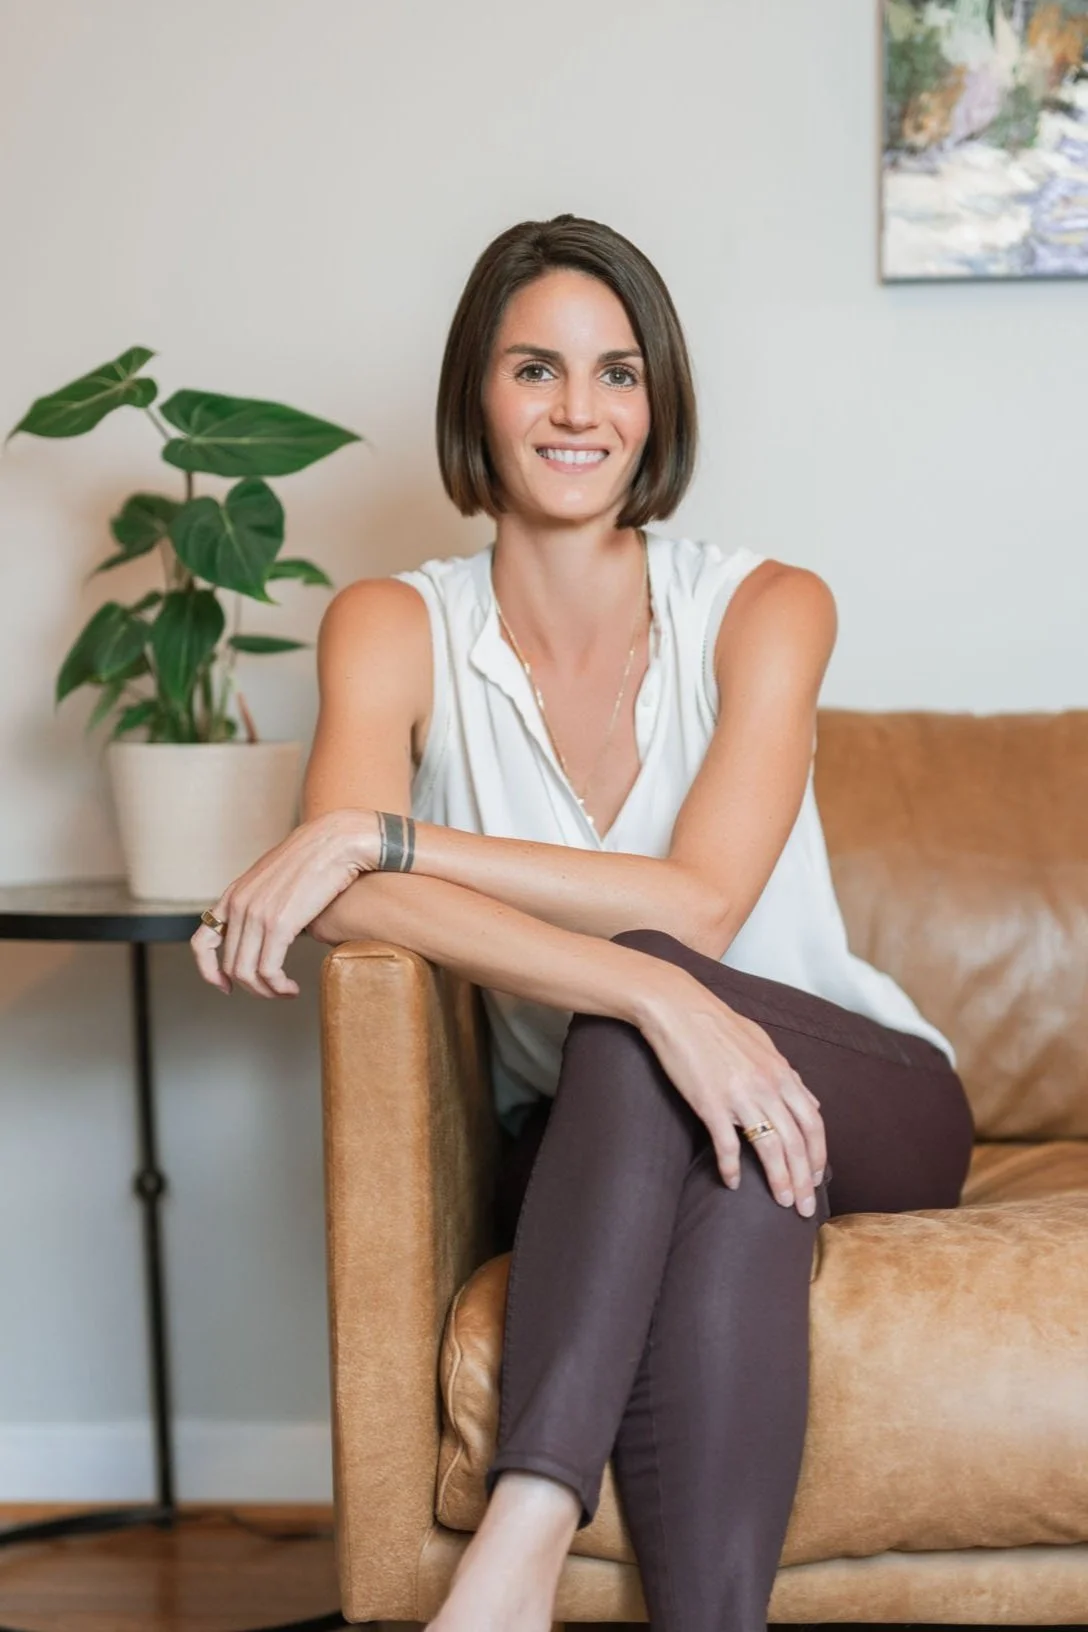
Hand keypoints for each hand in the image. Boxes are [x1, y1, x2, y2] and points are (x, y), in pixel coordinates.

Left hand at [189, 808, 378, 997]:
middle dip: (252, 987)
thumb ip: (264, 900)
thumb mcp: (276, 878)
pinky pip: (269, 970)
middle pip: (230, 965)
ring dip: (267, 991)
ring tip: (286, 992)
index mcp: (234, 895)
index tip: (227, 986)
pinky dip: (278, 987)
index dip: (209, 971)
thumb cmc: (315, 857)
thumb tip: (270, 925)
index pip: (202, 942)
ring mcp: (257, 915)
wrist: (336, 840)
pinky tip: (293, 988)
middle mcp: (239, 905)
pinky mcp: (279, 924)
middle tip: (275, 991)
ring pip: (247, 973)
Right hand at [636, 967, 826, 1216]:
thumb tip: (808, 1100)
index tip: (816, 1177)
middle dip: (804, 1179)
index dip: (818, 1154)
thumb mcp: (762, 1043)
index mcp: (781, 1073)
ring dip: (779, 1180)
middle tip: (805, 1207)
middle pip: (796, 1142)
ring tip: (782, 1203)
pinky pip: (726, 1144)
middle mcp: (767, 1086)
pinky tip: (732, 1183)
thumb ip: (787, 1075)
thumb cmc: (717, 1024)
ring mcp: (739, 1096)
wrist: (677, 1008)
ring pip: (770, 1148)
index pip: (812, 1123)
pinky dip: (731, 1168)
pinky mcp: (710, 1103)